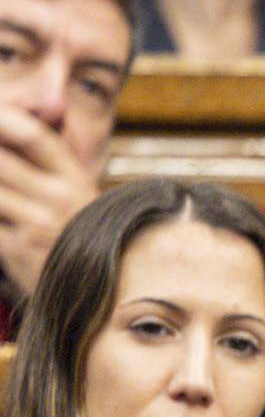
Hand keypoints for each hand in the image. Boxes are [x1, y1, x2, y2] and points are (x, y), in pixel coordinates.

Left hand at [0, 106, 94, 299]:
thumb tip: (7, 133)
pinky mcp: (18, 248)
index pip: (35, 136)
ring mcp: (37, 223)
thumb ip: (44, 169)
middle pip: (0, 160)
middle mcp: (59, 198)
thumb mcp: (75, 199)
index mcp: (75, 180)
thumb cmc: (80, 240)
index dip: (4, 119)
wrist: (103, 297)